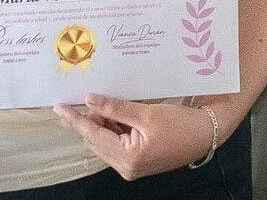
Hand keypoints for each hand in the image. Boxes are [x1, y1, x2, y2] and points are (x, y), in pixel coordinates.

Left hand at [53, 95, 213, 179]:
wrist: (207, 134)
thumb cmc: (181, 123)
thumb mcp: (147, 113)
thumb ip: (116, 108)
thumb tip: (89, 100)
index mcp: (127, 157)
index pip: (93, 135)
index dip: (76, 119)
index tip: (59, 107)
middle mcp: (125, 167)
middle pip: (97, 141)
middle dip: (89, 120)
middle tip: (82, 99)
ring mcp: (131, 167)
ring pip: (106, 143)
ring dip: (102, 124)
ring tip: (102, 104)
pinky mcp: (138, 162)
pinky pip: (117, 145)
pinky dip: (114, 130)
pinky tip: (115, 115)